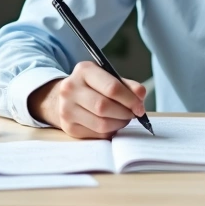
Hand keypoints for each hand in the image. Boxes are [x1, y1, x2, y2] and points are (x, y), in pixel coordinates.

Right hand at [28, 61, 146, 139]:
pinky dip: (110, 131)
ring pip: (101, 124)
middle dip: (125, 113)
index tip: (140, 106)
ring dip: (119, 124)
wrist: (64, 97)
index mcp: (83, 71)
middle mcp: (70, 89)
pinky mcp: (69, 127)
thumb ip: (126, 85)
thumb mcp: (107, 77)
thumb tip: (140, 95)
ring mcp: (67, 109)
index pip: (111, 87)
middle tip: (134, 114)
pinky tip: (112, 124)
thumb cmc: (92, 86)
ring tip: (124, 118)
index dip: (129, 99)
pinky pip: (97, 134)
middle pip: (104, 107)